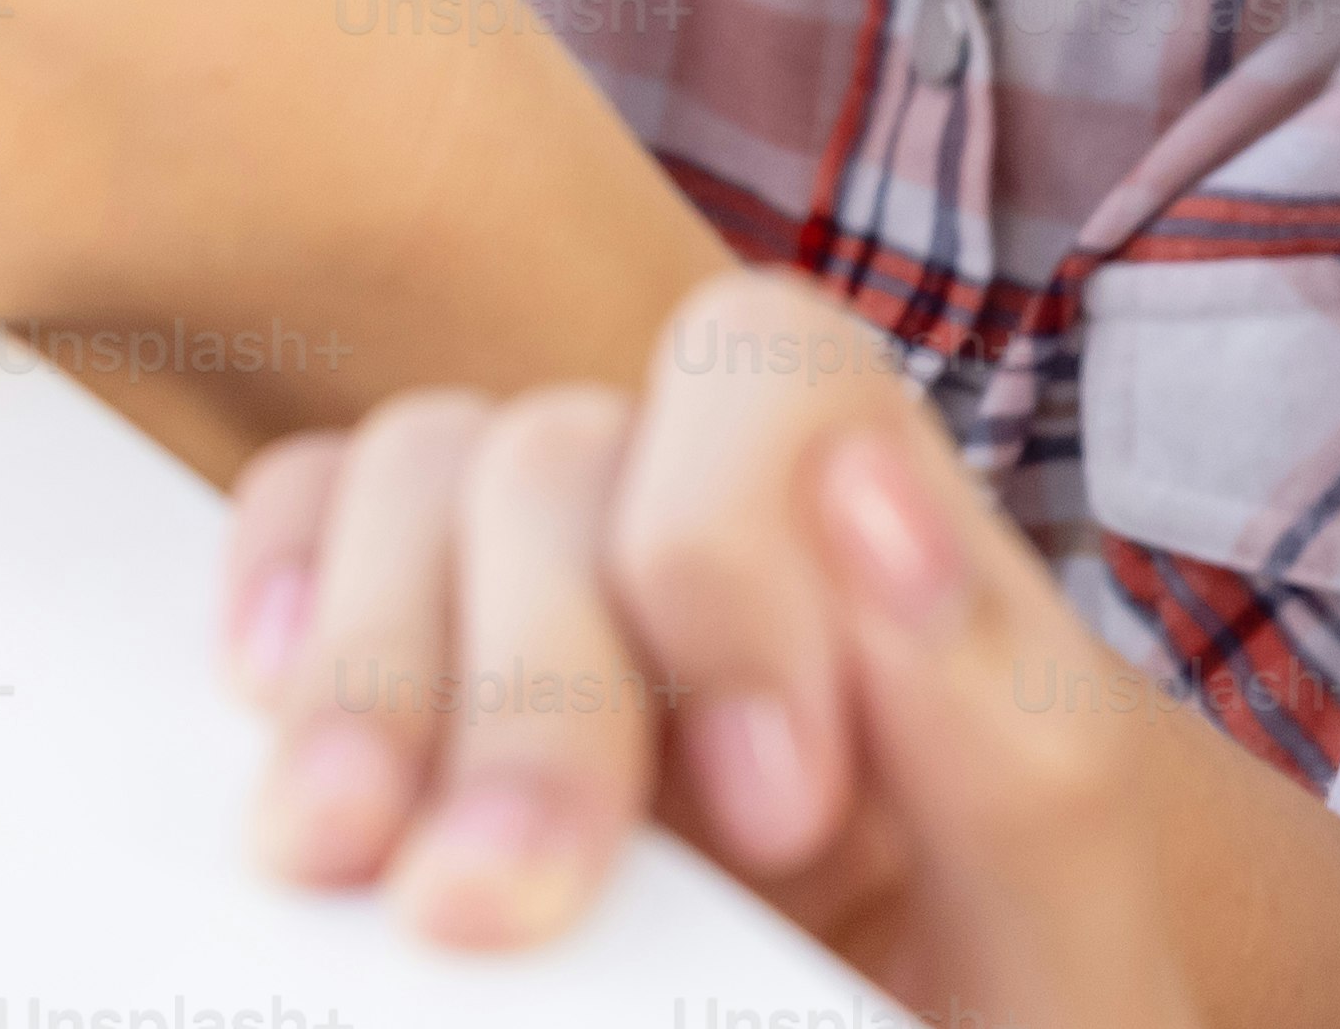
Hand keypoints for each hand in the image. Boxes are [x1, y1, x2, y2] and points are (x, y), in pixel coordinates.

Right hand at [217, 268, 1197, 1027]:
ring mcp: (544, 588)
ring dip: (376, 666)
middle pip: (560, 451)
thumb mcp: (1060, 965)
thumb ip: (1026, 751)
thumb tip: (876, 513)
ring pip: (417, 475)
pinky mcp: (415, 668)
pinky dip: (279, 600)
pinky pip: (310, 522)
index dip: (734, 555)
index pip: (779, 375)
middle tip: (500, 901)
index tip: (767, 814)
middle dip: (531, 685)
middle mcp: (702, 539)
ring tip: (351, 857)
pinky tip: (283, 751)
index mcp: (884, 571)